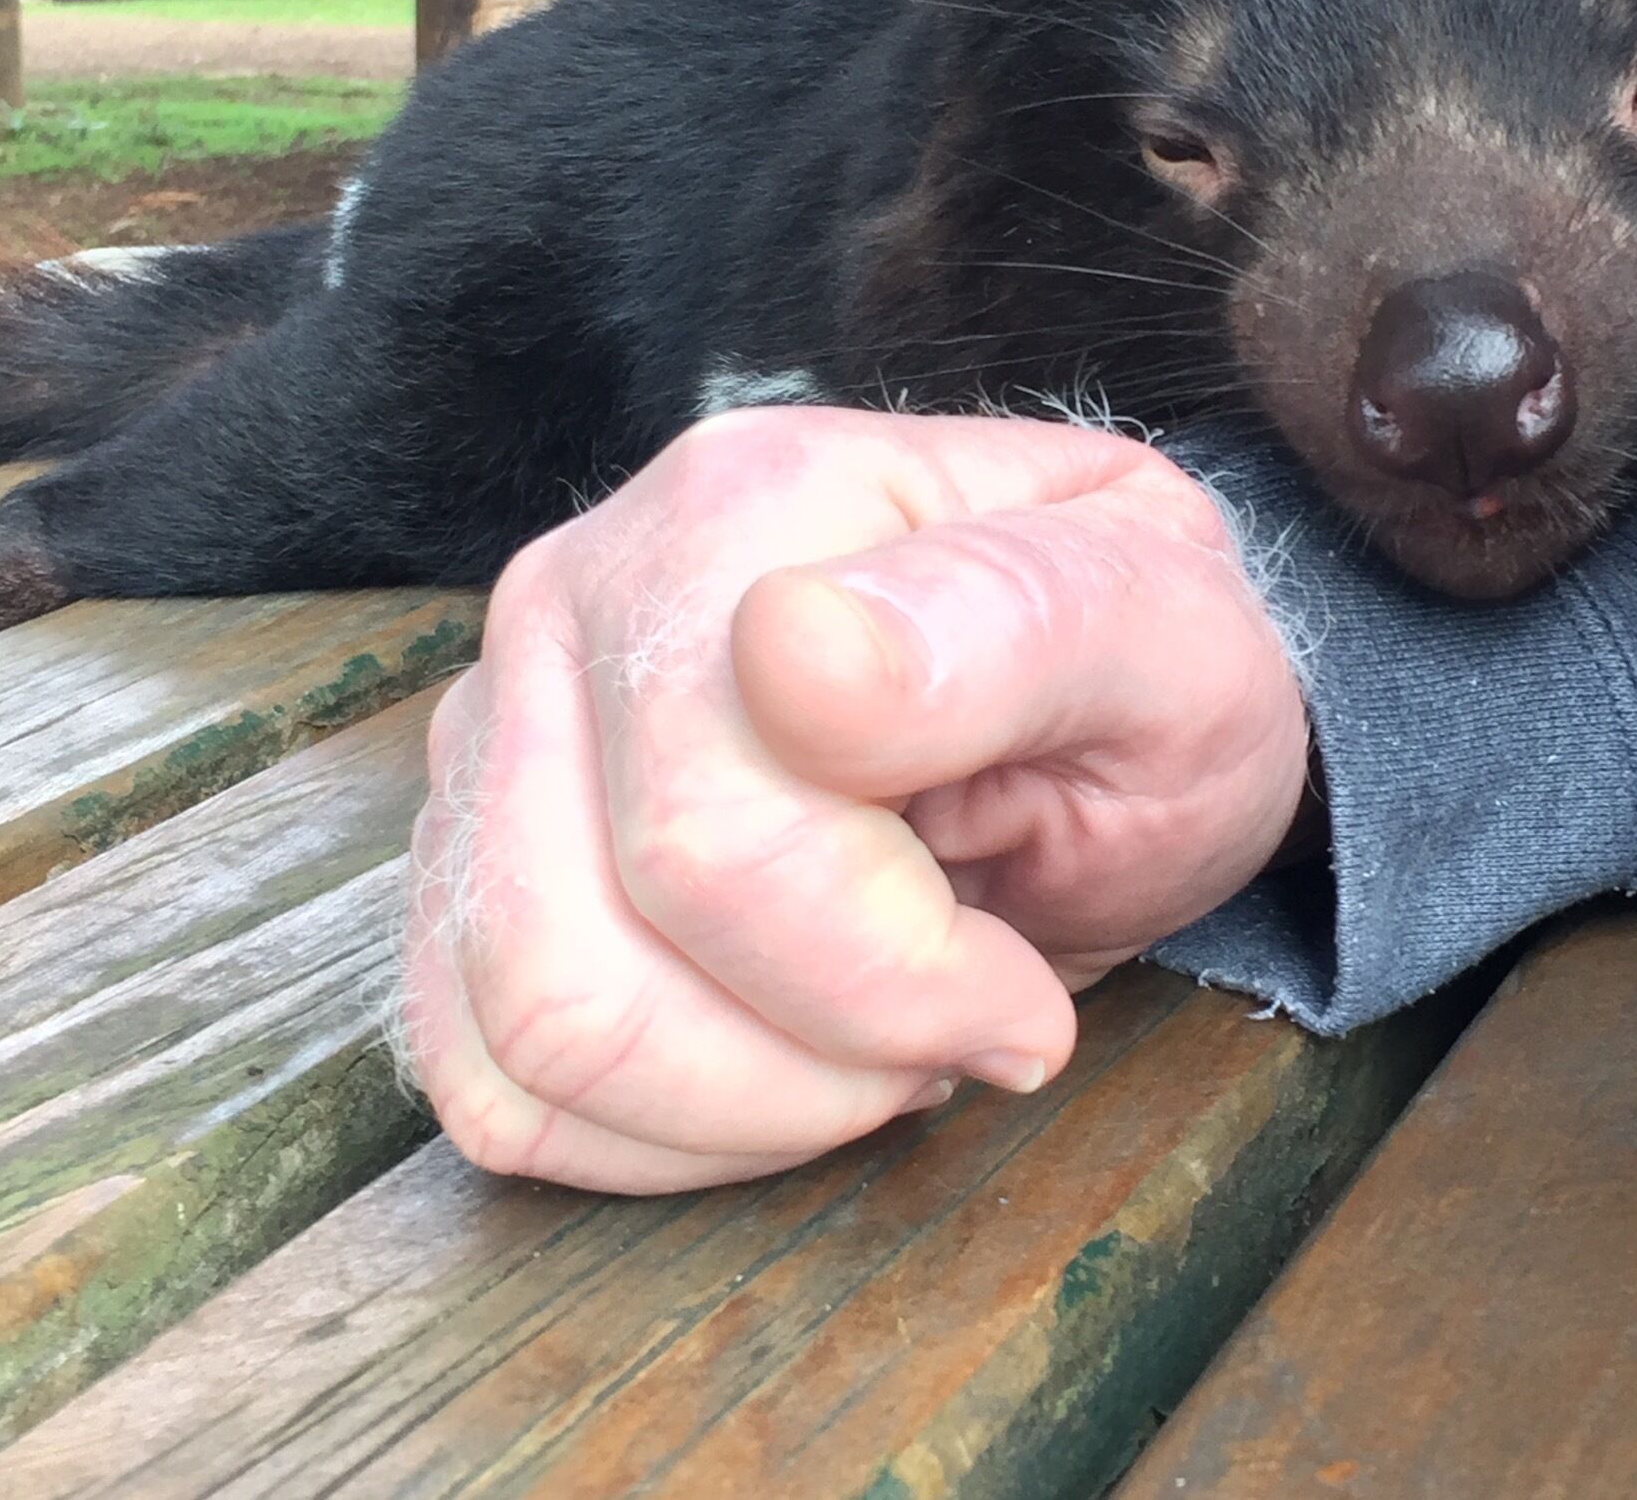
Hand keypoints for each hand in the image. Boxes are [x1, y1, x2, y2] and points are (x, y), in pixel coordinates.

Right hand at [394, 407, 1311, 1193]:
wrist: (1099, 704)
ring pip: (522, 1031)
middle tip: (968, 1021)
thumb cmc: (1139, 675)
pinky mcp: (463, 850)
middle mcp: (575, 591)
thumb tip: (791, 648)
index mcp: (743, 504)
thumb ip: (1008, 625)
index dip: (892, 979)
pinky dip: (646, 1132)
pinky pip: (481, 1077)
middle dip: (819, 1060)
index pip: (712, 839)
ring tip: (880, 1039)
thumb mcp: (1172, 640)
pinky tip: (777, 1061)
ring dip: (739, 1104)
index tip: (1025, 988)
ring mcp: (495, 722)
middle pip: (590, 958)